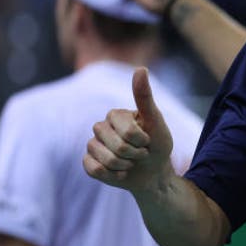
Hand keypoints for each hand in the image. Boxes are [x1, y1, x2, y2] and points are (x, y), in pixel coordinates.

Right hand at [84, 67, 174, 193]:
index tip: (148, 140)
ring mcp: (93, 145)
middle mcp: (101, 127)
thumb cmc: (157, 145)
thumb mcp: (156, 122)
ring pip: (104, 159)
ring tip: (131, 163)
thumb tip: (141, 69)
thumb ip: (145, 97)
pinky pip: (94, 170)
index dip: (141, 140)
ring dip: (124, 166)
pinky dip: (112, 176)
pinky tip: (120, 173)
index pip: (125, 130)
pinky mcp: (89, 163)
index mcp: (115, 115)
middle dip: (134, 154)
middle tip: (141, 153)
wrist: (154, 173)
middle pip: (115, 146)